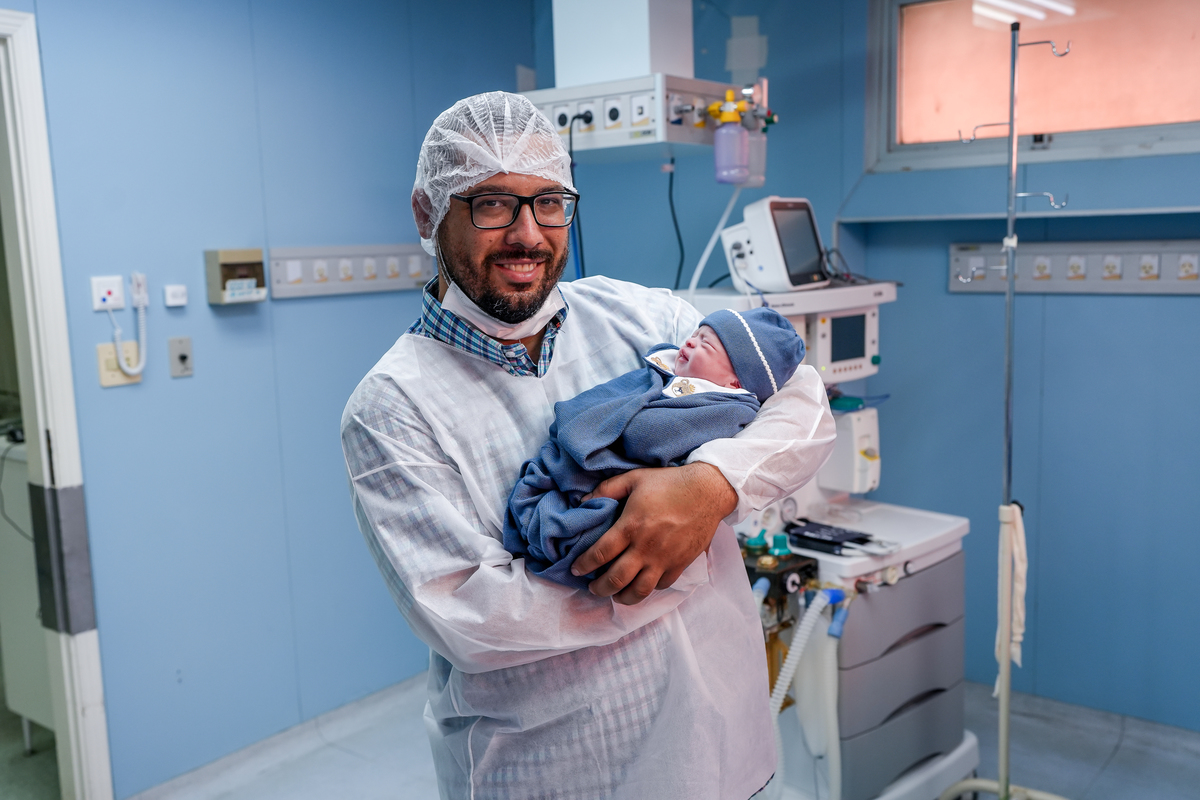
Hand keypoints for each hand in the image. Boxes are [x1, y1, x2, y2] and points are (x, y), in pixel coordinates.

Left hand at [572, 462, 737, 604]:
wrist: (708, 491)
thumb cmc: (670, 482)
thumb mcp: (634, 478)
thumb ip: (607, 489)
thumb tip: (583, 501)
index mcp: (631, 526)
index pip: (600, 554)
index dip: (584, 565)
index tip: (576, 569)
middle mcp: (646, 547)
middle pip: (616, 579)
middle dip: (599, 588)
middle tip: (592, 587)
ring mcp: (665, 558)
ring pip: (640, 590)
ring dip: (623, 597)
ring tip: (615, 594)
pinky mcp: (681, 563)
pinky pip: (662, 585)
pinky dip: (649, 588)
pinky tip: (642, 583)